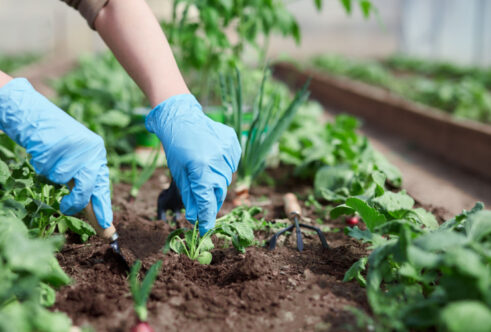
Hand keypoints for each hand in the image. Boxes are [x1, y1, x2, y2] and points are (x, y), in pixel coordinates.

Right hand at [0, 78, 112, 227]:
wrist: (34, 115)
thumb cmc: (55, 142)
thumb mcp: (75, 160)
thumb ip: (83, 180)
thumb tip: (91, 209)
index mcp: (98, 153)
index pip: (102, 185)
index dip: (103, 207)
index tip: (107, 227)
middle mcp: (92, 149)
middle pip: (87, 185)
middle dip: (76, 201)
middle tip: (65, 208)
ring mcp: (75, 145)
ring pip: (63, 177)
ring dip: (52, 174)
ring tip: (50, 158)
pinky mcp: (58, 142)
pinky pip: (47, 168)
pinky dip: (41, 164)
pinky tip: (42, 150)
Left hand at [145, 94, 240, 234]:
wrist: (181, 117)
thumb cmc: (176, 147)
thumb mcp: (178, 173)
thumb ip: (189, 195)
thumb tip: (195, 216)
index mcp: (200, 168)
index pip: (207, 200)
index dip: (206, 217)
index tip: (205, 229)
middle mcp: (217, 160)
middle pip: (219, 191)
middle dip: (211, 200)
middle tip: (204, 203)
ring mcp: (227, 150)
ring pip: (226, 178)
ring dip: (217, 181)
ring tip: (205, 171)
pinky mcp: (233, 142)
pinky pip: (232, 163)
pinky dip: (224, 166)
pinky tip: (213, 158)